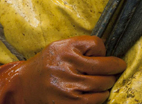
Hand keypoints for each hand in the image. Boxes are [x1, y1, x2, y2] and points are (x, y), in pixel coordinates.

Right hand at [0, 35, 125, 103]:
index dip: (103, 51)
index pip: (98, 45)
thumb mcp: (63, 45)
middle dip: (114, 68)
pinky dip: (101, 95)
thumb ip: (85, 45)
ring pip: (104, 84)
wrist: (25, 84)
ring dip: (108, 82)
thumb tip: (108, 52)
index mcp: (66, 50)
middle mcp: (67, 68)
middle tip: (116, 68)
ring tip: (104, 80)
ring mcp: (68, 88)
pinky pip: (96, 100)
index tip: (101, 55)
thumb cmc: (50, 62)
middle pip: (105, 67)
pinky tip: (96, 92)